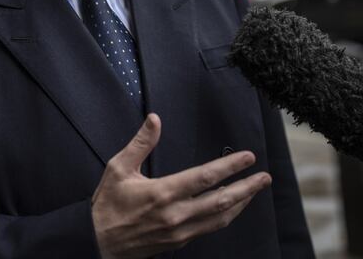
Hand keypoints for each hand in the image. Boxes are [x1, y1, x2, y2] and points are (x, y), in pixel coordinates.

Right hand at [91, 113, 271, 258]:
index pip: (205, 177)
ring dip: (241, 204)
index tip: (247, 157)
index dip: (230, 166)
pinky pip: (209, 228)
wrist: (98, 242)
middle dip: (247, 188)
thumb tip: (154, 119)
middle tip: (265, 177)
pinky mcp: (178, 241)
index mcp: (162, 193)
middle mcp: (175, 215)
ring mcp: (179, 231)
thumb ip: (140, 143)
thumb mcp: (118, 168)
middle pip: (221, 201)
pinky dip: (225, 216)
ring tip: (254, 190)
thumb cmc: (107, 205)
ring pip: (219, 218)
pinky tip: (231, 207)